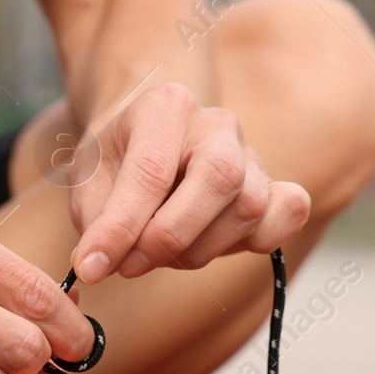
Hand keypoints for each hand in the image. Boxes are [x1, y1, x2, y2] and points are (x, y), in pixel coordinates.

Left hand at [68, 83, 310, 282]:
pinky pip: (287, 214)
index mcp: (166, 107)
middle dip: (171, 235)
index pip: (151, 171)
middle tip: (131, 263)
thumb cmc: (115, 162)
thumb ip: (95, 221)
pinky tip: (211, 245)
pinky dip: (257, 241)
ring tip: (159, 254)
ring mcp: (249, 154)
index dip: (122, 228)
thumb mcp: (87, 182)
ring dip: (199, 249)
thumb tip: (97, 265)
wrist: (144, 144)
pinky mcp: (271, 186)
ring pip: (249, 206)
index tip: (92, 266)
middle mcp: (217, 124)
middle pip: (220, 178)